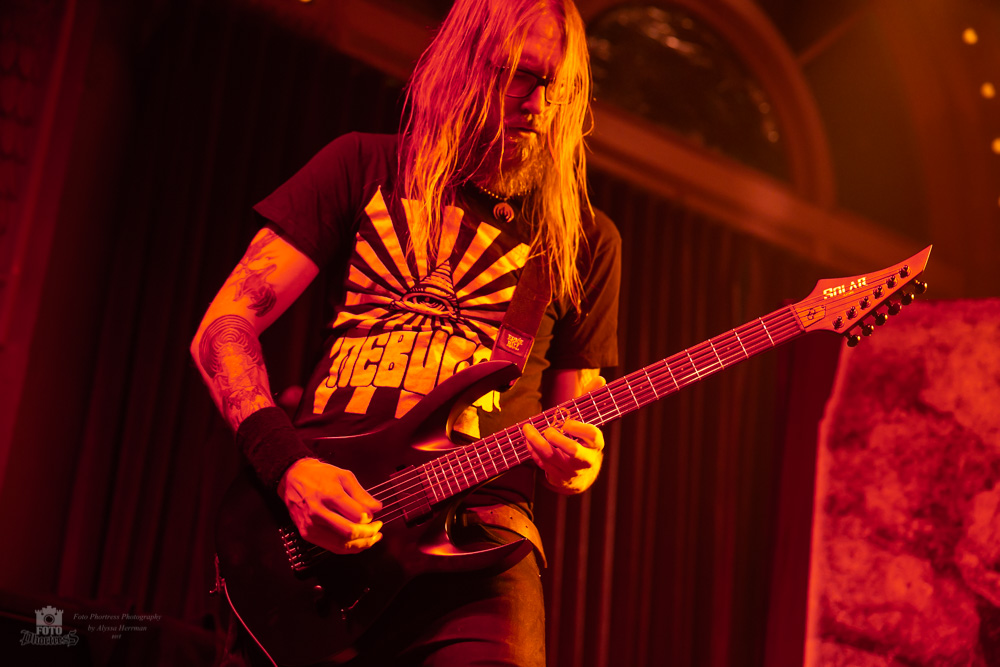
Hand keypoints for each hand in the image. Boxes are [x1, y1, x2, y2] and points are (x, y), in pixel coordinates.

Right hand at [278, 458, 382, 553]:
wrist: (292, 478)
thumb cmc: (318, 476)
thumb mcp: (344, 476)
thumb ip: (362, 494)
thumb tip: (377, 508)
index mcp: (329, 495)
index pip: (357, 515)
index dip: (370, 518)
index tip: (374, 516)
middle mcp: (318, 512)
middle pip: (350, 532)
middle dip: (369, 534)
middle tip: (377, 528)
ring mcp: (311, 525)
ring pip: (342, 544)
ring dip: (361, 544)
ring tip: (372, 538)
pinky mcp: (307, 534)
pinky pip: (332, 548)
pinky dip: (348, 548)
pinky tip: (358, 543)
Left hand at [524, 375, 605, 493]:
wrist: (582, 474)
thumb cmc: (582, 440)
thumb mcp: (587, 421)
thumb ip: (590, 400)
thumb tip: (601, 379)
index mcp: (595, 443)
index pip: (592, 435)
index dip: (579, 428)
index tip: (567, 422)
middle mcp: (585, 459)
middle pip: (573, 451)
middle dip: (558, 439)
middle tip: (547, 429)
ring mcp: (571, 470)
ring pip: (552, 458)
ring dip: (537, 443)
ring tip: (527, 429)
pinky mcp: (558, 477)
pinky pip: (542, 464)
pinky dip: (533, 451)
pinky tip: (527, 441)